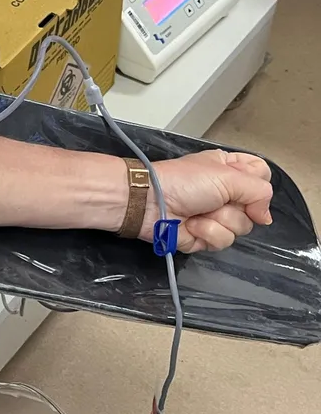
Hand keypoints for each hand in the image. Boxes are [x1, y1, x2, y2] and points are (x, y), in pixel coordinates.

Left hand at [140, 150, 272, 252]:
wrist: (148, 202)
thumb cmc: (183, 181)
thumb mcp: (227, 175)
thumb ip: (259, 192)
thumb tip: (265, 216)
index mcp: (230, 171)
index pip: (262, 178)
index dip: (259, 186)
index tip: (247, 187)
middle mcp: (225, 194)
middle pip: (254, 209)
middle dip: (235, 207)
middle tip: (215, 200)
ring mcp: (214, 217)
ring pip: (240, 229)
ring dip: (218, 221)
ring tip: (198, 212)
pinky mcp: (203, 237)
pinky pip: (222, 242)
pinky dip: (207, 234)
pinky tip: (191, 225)